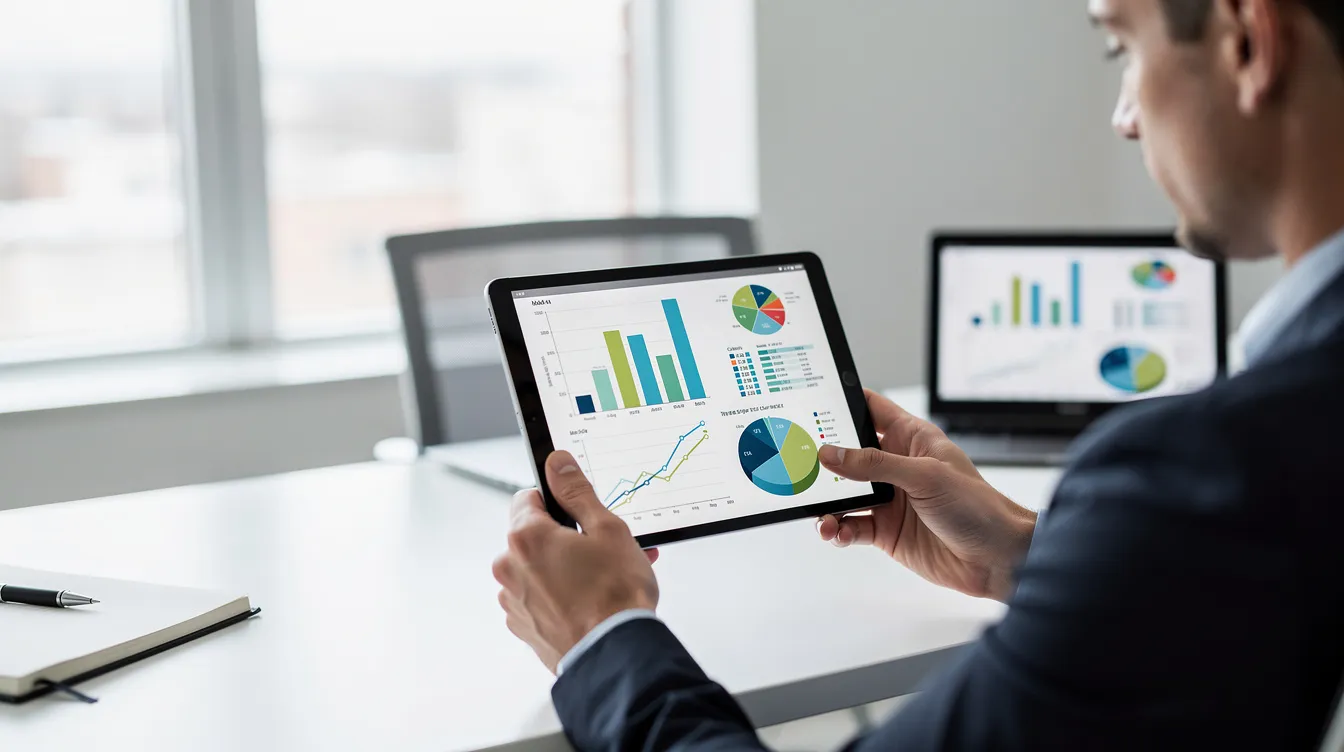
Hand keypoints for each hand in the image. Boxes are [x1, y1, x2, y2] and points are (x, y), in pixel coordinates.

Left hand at [493, 451, 659, 673]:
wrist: (615, 654)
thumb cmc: (615, 595)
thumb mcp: (606, 528)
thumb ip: (576, 492)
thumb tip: (557, 464)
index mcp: (525, 537)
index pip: (528, 497)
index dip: (557, 501)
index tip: (579, 512)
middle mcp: (509, 568)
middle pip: (534, 536)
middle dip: (567, 538)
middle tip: (603, 548)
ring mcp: (514, 601)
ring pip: (539, 569)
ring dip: (566, 567)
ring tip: (607, 577)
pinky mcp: (524, 627)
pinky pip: (540, 599)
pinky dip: (561, 595)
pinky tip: (594, 600)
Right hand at [817, 390, 1036, 601]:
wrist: (998, 559)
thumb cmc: (977, 507)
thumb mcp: (925, 476)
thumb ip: (875, 464)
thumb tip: (831, 453)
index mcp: (910, 438)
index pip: (870, 408)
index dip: (842, 401)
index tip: (809, 399)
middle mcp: (896, 465)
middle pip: (847, 453)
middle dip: (822, 457)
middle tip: (796, 460)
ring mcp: (889, 499)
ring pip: (843, 493)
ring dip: (825, 500)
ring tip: (816, 509)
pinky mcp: (886, 530)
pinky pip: (851, 525)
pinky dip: (837, 529)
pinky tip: (834, 531)